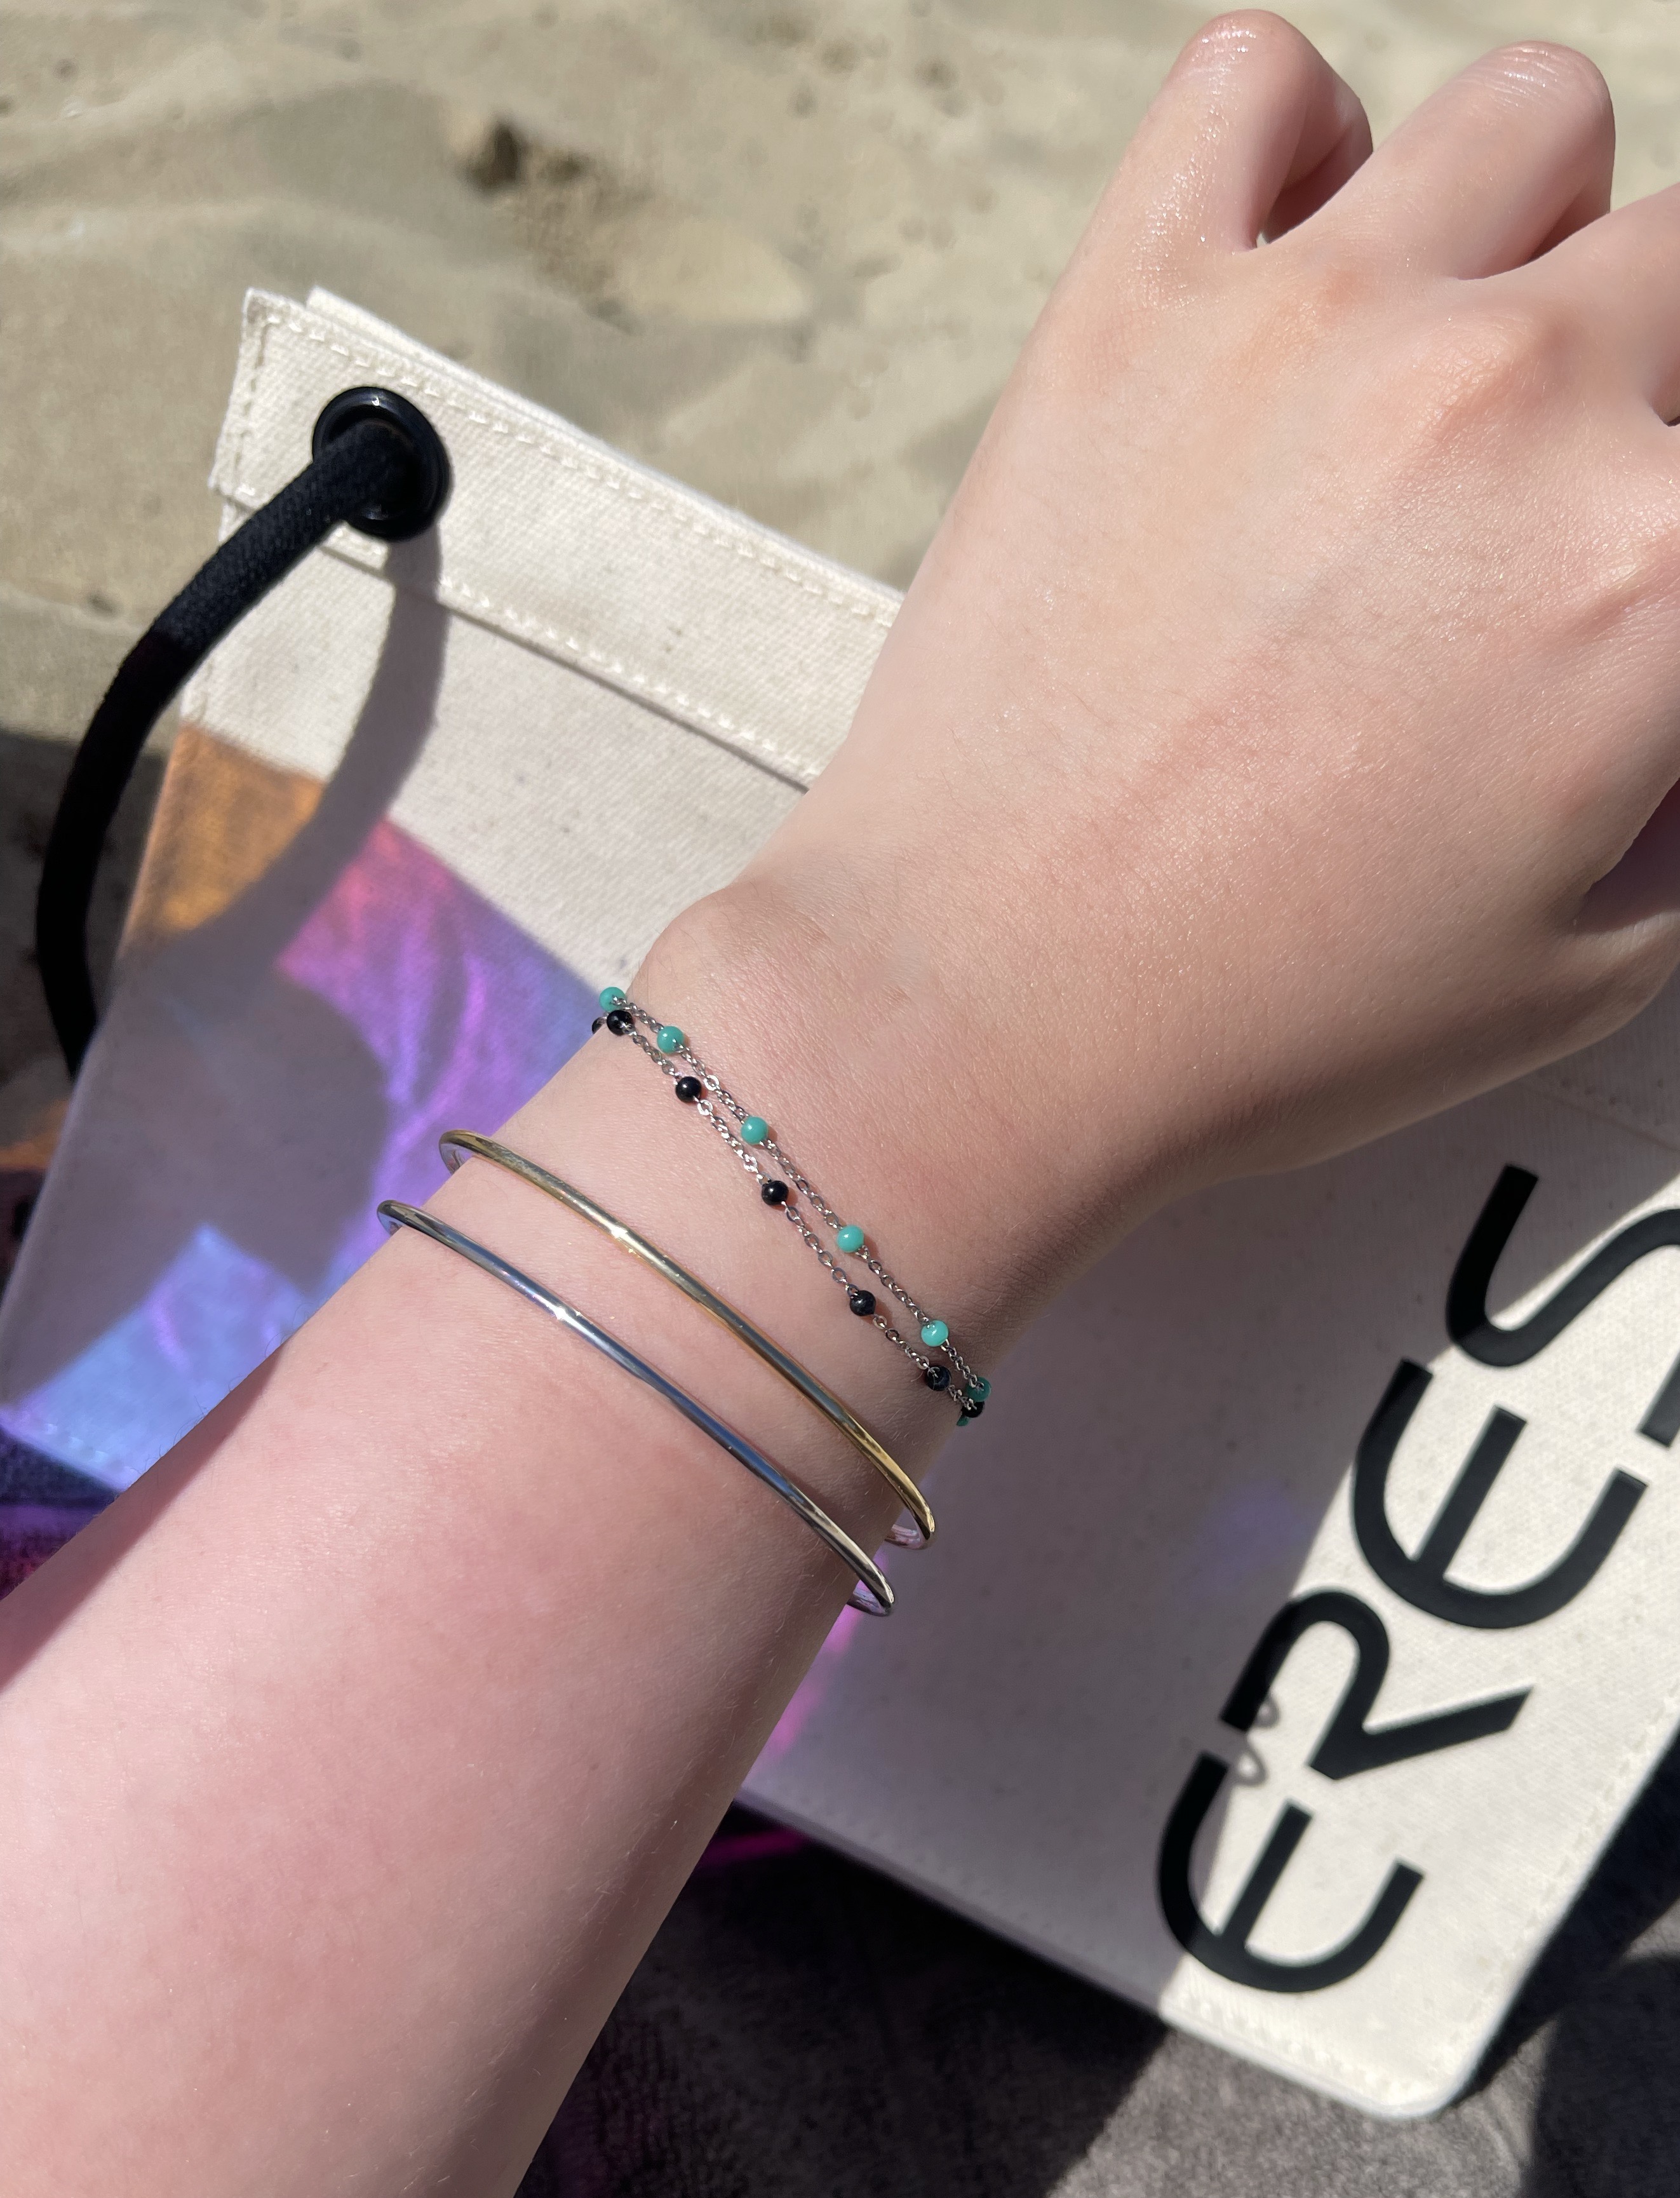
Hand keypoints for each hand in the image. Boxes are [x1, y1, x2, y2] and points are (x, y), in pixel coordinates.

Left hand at [691, 14, 1679, 1309]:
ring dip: (1518, 238)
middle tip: (1532, 519)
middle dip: (1638, 395)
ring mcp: (1319, 323)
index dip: (1674, 530)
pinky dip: (1296, 153)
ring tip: (1437, 376)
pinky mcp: (1137, 297)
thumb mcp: (1594, 961)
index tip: (1621, 572)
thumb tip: (1671, 657)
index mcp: (1662, 576)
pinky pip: (1262, 82)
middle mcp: (1517, 402)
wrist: (986, 1011)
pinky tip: (1284, 284)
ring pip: (1530, 123)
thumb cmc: (1263, 1014)